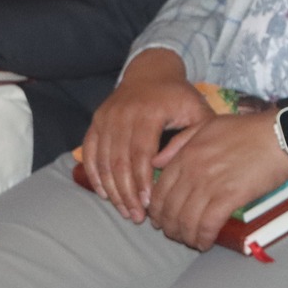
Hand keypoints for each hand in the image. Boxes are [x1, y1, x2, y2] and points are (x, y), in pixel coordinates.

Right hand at [79, 50, 213, 223]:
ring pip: (103, 160)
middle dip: (127, 193)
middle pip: (119, 161)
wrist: (151, 71)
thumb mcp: (197, 111)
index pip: (141, 153)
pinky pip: (90, 152)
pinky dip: (95, 174)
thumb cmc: (179, 97)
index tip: (148, 205)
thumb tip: (165, 166)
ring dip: (112, 189)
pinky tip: (104, 193)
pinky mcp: (96, 120)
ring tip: (125, 210)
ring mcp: (106, 117)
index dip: (142, 181)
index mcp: (148, 112)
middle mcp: (122, 113)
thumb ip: (191, 138)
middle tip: (137, 216)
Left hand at [148, 111, 287, 250]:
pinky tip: (206, 243)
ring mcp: (210, 184)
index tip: (161, 219)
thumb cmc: (247, 129)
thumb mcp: (207, 125)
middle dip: (169, 227)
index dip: (157, 209)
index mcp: (186, 153)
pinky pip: (208, 224)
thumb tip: (156, 161)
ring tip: (192, 241)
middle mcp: (193, 170)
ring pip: (186, 220)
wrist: (278, 135)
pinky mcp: (229, 197)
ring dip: (186, 236)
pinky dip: (203, 237)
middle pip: (169, 208)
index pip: (159, 189)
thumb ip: (179, 142)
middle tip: (175, 234)